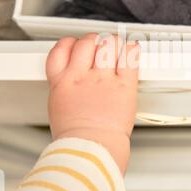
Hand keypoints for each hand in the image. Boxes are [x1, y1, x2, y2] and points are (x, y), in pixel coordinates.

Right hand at [46, 33, 139, 173]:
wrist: (91, 149)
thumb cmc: (75, 137)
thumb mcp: (59, 106)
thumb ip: (66, 85)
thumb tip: (73, 77)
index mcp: (64, 81)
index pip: (63, 48)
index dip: (72, 43)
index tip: (78, 46)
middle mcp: (83, 76)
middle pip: (87, 42)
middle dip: (94, 41)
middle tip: (100, 48)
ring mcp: (104, 79)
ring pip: (109, 44)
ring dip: (113, 44)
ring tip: (115, 51)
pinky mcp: (125, 85)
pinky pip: (130, 58)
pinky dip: (132, 50)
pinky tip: (131, 52)